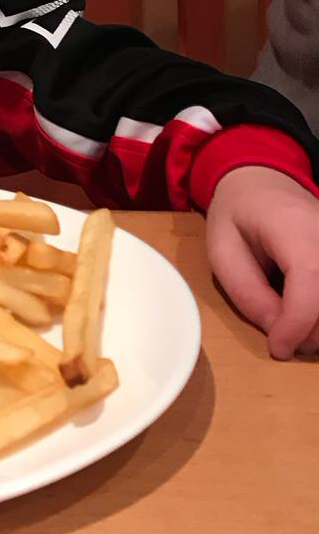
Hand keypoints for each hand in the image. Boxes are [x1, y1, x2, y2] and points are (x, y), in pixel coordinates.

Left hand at [206, 165, 318, 357]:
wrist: (263, 184)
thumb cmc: (238, 215)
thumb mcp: (223, 252)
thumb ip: (248, 294)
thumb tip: (278, 333)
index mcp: (293, 226)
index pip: (311, 279)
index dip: (298, 323)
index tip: (279, 348)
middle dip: (311, 332)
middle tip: (281, 340)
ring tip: (293, 326)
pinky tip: (307, 315)